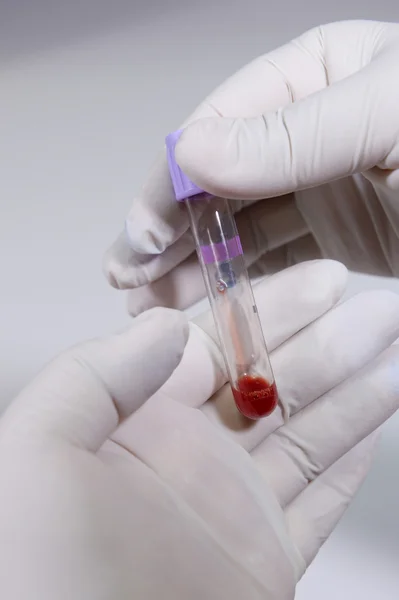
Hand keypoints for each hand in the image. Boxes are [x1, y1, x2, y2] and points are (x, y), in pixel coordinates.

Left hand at [1, 260, 398, 598]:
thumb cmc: (36, 574)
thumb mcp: (37, 452)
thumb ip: (96, 376)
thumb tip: (167, 328)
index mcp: (138, 420)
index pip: (216, 344)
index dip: (271, 309)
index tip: (322, 281)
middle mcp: (188, 454)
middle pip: (271, 382)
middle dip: (329, 341)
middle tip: (379, 308)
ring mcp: (231, 505)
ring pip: (306, 431)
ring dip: (356, 389)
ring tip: (394, 345)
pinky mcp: (265, 557)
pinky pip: (320, 496)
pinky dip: (351, 456)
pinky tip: (379, 413)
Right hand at [104, 19, 398, 315]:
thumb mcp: (387, 118)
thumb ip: (292, 134)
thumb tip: (190, 154)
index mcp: (314, 74)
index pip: (221, 125)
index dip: (172, 181)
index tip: (143, 234)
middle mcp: (306, 130)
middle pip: (218, 181)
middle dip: (168, 230)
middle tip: (126, 276)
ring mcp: (319, 186)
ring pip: (238, 226)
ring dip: (190, 263)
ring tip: (146, 301)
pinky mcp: (335, 235)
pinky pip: (273, 258)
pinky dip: (235, 280)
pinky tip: (199, 300)